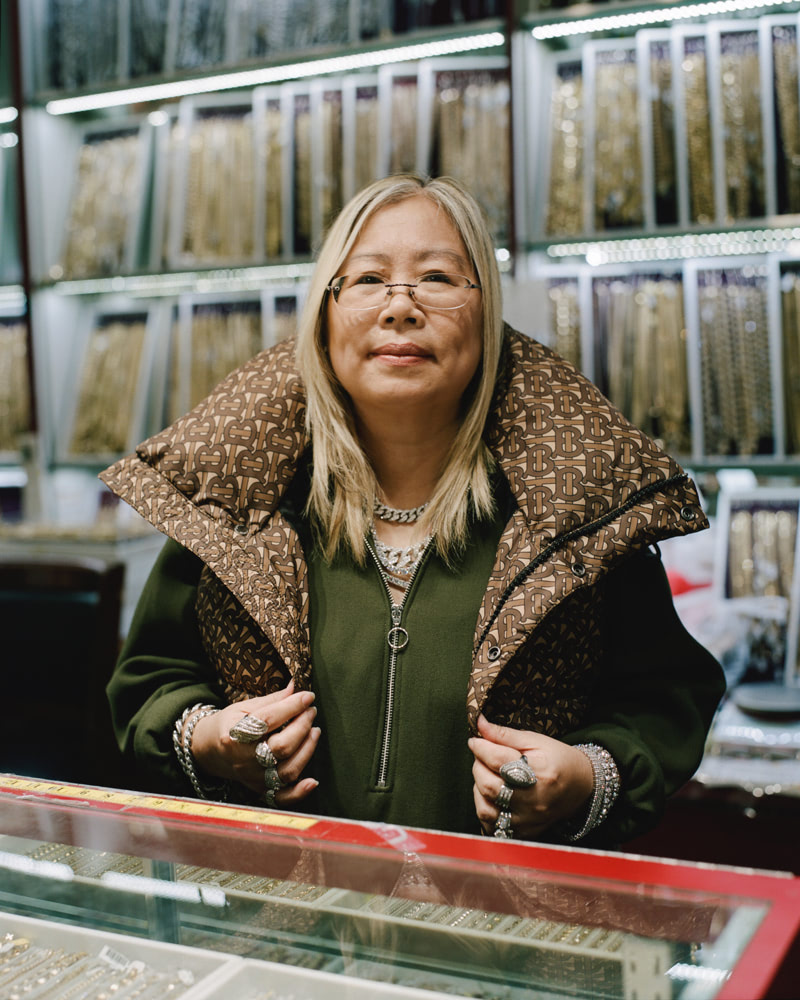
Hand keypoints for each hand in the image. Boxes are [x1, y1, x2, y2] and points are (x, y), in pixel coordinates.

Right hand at [190, 681, 319, 804]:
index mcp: (234, 734)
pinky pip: (281, 797)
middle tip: (311, 711)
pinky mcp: (259, 789)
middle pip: (281, 747)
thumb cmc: (229, 724)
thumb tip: (297, 687)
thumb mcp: (244, 707)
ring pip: (286, 770)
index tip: (307, 696)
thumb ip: (272, 700)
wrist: (209, 749)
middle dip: (302, 726)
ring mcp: (251, 777)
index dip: (292, 706)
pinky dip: (299, 792)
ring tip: (315, 731)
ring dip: (307, 750)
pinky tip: (313, 781)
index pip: (269, 719)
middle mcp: (243, 759)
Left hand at [468, 714, 592, 838]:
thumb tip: (479, 723)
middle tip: (482, 756)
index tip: (475, 741)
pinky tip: (491, 795)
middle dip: (478, 766)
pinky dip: (485, 809)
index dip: (480, 748)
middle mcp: (534, 800)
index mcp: (540, 772)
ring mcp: (529, 820)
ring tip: (487, 775)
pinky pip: (493, 826)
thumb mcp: (536, 740)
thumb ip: (505, 734)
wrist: (583, 787)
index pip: (498, 760)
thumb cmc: (559, 759)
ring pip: (485, 809)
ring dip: (478, 789)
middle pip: (489, 785)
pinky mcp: (525, 832)